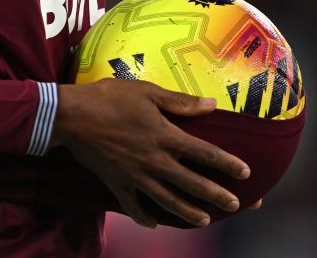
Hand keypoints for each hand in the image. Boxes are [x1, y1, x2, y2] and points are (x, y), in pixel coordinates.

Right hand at [50, 78, 251, 227]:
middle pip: (192, 182)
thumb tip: (212, 105)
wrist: (71, 116)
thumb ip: (180, 102)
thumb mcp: (147, 92)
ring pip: (167, 200)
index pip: (205, 153)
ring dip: (188, 212)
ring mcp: (135, 175)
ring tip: (204, 220)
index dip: (227, 163)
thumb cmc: (109, 97)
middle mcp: (154, 160)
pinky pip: (133, 206)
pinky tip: (153, 223)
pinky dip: (143, 217)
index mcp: (165, 135)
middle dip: (215, 195)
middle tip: (235, 205)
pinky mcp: (116, 183)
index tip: (246, 172)